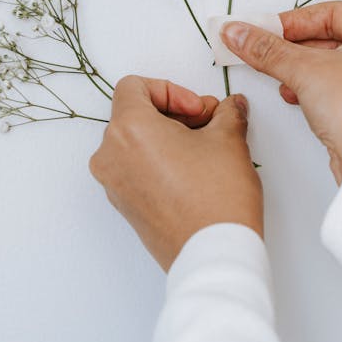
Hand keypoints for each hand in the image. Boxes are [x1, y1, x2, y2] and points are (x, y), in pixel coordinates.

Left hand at [89, 76, 262, 270]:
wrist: (213, 254)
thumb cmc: (215, 198)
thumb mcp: (228, 140)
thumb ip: (227, 114)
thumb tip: (230, 108)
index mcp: (128, 129)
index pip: (133, 87)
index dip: (171, 90)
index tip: (197, 109)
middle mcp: (110, 156)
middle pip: (134, 115)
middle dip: (174, 115)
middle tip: (208, 125)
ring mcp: (114, 185)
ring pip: (134, 144)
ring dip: (167, 138)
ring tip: (204, 150)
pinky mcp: (125, 207)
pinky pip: (135, 170)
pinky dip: (159, 162)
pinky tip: (194, 173)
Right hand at [221, 1, 341, 183]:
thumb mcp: (304, 69)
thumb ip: (267, 49)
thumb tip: (237, 32)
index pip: (335, 14)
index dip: (294, 21)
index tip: (265, 29)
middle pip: (337, 39)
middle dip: (297, 47)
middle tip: (266, 49)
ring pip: (341, 65)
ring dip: (305, 69)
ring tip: (280, 75)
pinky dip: (320, 89)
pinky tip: (296, 95)